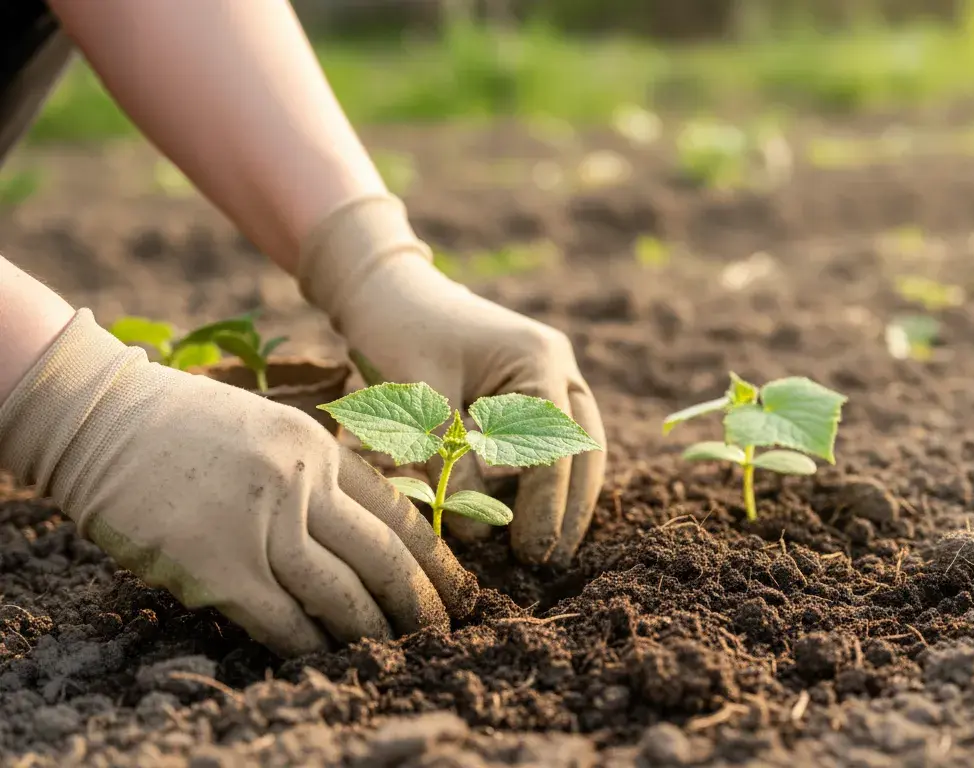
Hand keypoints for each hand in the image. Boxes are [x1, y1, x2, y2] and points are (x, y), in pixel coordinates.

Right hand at [0, 310, 477, 656]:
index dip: (435, 557)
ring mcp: (259, 525)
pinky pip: (280, 618)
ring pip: (339, 592)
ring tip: (391, 649)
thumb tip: (366, 530)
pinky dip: (307, 643)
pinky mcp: (216, 566)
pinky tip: (323, 655)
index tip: (456, 587)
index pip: (399, 510)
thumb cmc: (188, 426)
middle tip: (438, 629)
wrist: (104, 419)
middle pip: (382, 556)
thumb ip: (320, 473)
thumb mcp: (273, 429)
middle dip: (418, 600)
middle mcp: (300, 484)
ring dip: (370, 629)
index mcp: (320, 448)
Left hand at [298, 194, 606, 566]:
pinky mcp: (536, 386)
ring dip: (568, 496)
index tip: (529, 551)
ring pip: (579, 446)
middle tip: (546, 559)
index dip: (542, 504)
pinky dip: (551, 476)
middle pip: (583, 449)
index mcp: (538, 360)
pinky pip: (556, 439)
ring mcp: (553, 373)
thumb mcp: (418, 396)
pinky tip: (537, 513)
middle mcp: (558, 365)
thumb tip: (472, 530)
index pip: (551, 447)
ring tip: (549, 546)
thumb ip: (447, 460)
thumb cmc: (397, 331)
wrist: (387, 288)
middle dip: (569, 508)